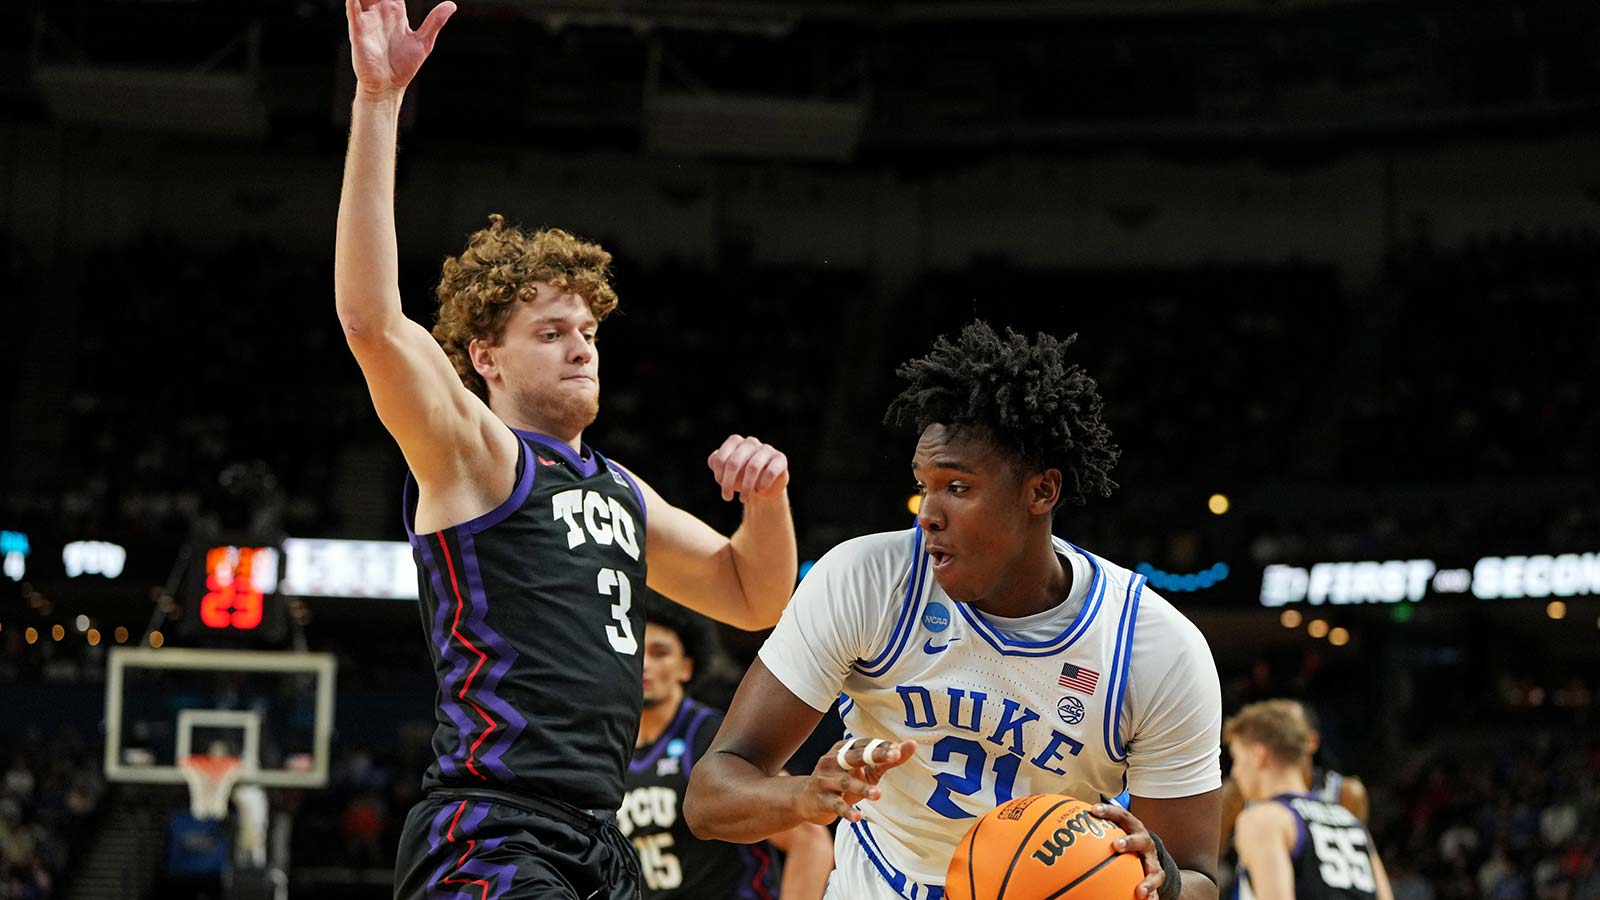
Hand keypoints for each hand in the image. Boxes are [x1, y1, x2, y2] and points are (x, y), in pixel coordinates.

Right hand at [346, 0, 455, 97]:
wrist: (388, 86)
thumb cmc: (403, 65)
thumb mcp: (424, 41)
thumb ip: (435, 21)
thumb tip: (452, 4)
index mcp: (395, 12)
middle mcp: (380, 12)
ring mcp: (368, 20)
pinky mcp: (358, 31)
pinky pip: (353, 10)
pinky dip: (353, 0)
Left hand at [707, 435, 788, 501]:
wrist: (763, 487)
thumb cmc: (741, 478)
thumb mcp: (725, 472)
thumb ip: (716, 463)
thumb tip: (714, 461)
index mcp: (735, 442)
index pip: (720, 459)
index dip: (719, 477)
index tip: (724, 490)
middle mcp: (750, 442)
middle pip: (734, 462)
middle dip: (729, 483)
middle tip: (727, 498)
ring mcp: (766, 449)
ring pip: (752, 467)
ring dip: (746, 487)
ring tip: (743, 498)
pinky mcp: (780, 458)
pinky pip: (770, 471)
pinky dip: (762, 484)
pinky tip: (760, 490)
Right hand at [790, 737, 916, 825]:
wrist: (805, 800)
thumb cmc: (841, 782)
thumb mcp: (865, 770)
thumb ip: (887, 759)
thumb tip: (912, 745)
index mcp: (844, 749)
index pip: (865, 744)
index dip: (882, 746)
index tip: (899, 750)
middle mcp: (832, 760)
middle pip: (854, 756)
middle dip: (874, 755)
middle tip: (894, 756)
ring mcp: (825, 780)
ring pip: (845, 782)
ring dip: (862, 787)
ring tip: (878, 794)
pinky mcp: (821, 799)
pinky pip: (835, 805)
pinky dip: (846, 811)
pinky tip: (857, 817)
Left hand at [1091, 803, 1166, 899]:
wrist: (1149, 854)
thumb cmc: (1125, 841)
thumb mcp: (1114, 831)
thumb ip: (1094, 829)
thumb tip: (1059, 827)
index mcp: (1133, 828)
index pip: (1122, 815)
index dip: (1109, 812)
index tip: (1093, 810)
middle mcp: (1145, 843)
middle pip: (1140, 840)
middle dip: (1129, 841)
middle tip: (1116, 845)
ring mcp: (1152, 861)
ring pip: (1154, 870)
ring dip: (1148, 880)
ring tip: (1140, 891)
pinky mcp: (1156, 878)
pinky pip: (1155, 890)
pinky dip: (1150, 897)